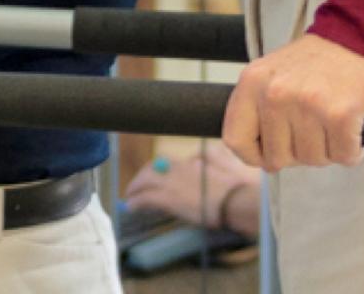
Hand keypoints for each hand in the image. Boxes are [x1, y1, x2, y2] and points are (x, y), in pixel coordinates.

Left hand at [123, 143, 261, 234]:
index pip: (166, 163)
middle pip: (152, 169)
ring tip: (129, 197)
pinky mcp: (168, 198)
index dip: (156, 170)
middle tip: (135, 187)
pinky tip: (131, 207)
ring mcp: (171, 183)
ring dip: (135, 189)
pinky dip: (136, 201)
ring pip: (145, 181)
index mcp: (190, 162)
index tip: (152, 176)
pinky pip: (145, 198)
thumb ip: (207, 159)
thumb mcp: (222, 165)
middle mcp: (177, 169)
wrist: (234, 200)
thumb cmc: (234, 188)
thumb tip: (198, 157)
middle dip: (142, 178)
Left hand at [222, 33, 363, 171]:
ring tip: (333, 124)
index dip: (254, 156)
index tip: (271, 155)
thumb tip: (260, 159)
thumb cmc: (317, 62)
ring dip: (328, 151)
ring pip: (313, 160)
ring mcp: (307, 104)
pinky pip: (344, 156)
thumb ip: (258, 108)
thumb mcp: (273, 74)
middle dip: (299, 154)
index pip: (235, 140)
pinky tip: (353, 131)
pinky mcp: (340, 114)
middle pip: (278, 158)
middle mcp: (275, 94)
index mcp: (252, 82)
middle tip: (314, 132)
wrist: (360, 35)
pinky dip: (352, 151)